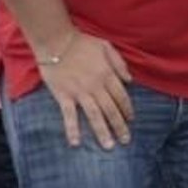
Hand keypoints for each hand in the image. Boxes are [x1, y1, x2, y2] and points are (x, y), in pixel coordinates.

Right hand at [38, 31, 133, 148]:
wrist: (56, 40)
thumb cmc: (81, 42)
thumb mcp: (107, 47)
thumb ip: (119, 64)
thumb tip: (130, 81)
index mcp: (107, 74)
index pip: (121, 96)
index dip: (127, 109)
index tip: (131, 120)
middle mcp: (96, 86)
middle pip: (111, 109)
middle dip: (119, 126)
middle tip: (125, 141)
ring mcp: (80, 92)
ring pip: (94, 115)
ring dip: (102, 131)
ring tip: (108, 146)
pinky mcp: (63, 95)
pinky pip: (69, 115)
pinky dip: (72, 129)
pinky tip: (76, 143)